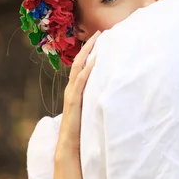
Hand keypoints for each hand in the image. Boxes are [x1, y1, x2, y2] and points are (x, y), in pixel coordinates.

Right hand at [55, 31, 100, 157]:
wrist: (70, 147)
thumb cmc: (81, 130)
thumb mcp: (89, 109)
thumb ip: (94, 99)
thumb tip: (108, 90)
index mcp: (75, 90)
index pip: (81, 66)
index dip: (89, 52)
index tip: (99, 39)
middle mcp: (72, 89)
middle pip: (79, 62)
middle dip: (89, 46)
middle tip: (100, 32)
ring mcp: (71, 94)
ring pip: (78, 68)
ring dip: (88, 53)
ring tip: (97, 40)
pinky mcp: (74, 101)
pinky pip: (80, 82)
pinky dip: (87, 70)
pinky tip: (95, 60)